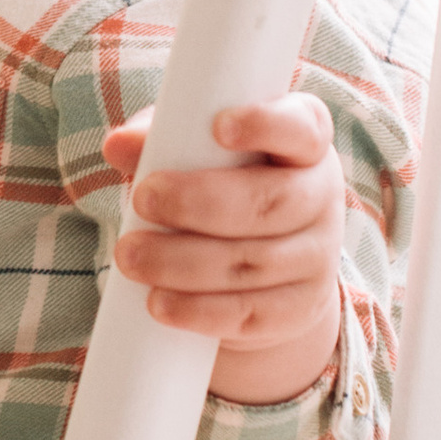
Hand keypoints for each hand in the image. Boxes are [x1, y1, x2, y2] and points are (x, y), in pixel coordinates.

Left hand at [103, 93, 345, 401]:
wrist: (266, 272)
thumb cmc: (223, 187)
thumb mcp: (198, 153)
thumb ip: (163, 139)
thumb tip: (118, 145)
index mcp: (304, 144)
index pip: (302, 127)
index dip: (267, 125)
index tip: (219, 127)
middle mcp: (322, 196)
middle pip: (274, 201)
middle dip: (201, 201)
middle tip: (143, 199)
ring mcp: (318, 257)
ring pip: (256, 262)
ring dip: (184, 262)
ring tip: (129, 256)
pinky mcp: (301, 309)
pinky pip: (253, 315)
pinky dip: (200, 311)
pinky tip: (159, 303)